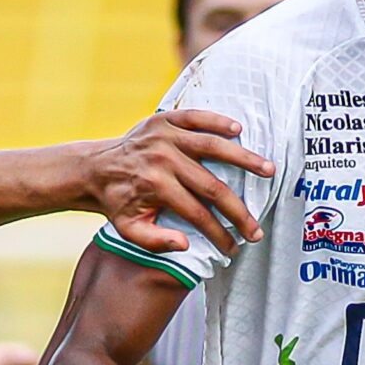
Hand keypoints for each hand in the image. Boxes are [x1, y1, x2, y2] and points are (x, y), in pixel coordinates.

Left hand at [87, 109, 271, 258]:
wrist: (95, 169)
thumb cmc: (118, 203)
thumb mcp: (129, 229)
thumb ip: (155, 241)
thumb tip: (186, 244)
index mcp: (156, 187)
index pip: (198, 214)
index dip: (219, 233)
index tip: (235, 247)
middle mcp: (163, 159)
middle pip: (212, 186)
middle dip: (238, 211)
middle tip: (257, 229)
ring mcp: (165, 136)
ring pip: (213, 147)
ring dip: (244, 159)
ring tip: (268, 170)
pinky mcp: (165, 119)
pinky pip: (196, 117)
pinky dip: (218, 121)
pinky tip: (239, 130)